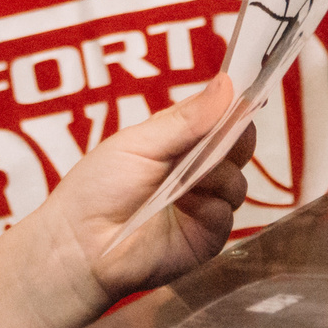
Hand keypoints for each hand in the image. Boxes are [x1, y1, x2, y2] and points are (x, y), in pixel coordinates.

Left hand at [54, 77, 253, 303]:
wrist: (81, 244)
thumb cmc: (99, 187)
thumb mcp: (140, 143)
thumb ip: (186, 119)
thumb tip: (227, 83)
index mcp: (178, 140)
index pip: (220, 117)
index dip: (235, 106)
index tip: (246, 96)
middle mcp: (196, 170)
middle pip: (237, 147)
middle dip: (232, 139)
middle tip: (214, 140)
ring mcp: (205, 203)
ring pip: (237, 180)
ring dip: (215, 175)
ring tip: (182, 182)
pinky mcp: (207, 235)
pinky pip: (227, 214)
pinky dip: (209, 206)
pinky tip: (184, 206)